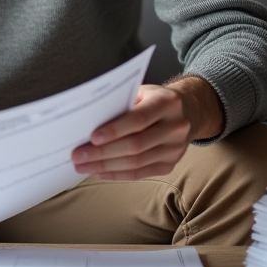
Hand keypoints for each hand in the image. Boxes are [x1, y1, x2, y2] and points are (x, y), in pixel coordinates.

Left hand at [70, 76, 223, 180]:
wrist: (188, 111)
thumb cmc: (155, 99)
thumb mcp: (142, 92)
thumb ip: (122, 104)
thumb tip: (89, 121)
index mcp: (166, 103)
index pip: (139, 119)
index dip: (115, 130)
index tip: (92, 137)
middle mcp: (175, 126)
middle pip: (135, 145)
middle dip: (102, 153)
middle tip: (78, 156)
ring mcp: (175, 148)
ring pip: (136, 163)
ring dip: (106, 167)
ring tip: (84, 166)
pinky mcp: (170, 164)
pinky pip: (140, 173)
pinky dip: (117, 174)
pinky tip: (100, 171)